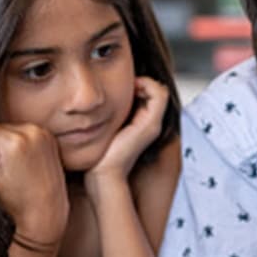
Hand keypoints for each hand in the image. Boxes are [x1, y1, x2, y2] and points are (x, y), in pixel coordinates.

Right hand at [0, 123, 68, 247]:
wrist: (44, 213)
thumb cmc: (11, 204)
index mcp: (14, 142)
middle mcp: (32, 131)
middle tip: (1, 171)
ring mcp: (43, 132)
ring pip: (8, 130)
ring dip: (5, 144)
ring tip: (13, 169)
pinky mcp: (48, 136)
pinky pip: (22, 133)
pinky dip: (17, 144)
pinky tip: (22, 164)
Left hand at [86, 77, 169, 193]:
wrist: (103, 174)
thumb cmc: (100, 154)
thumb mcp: (105, 128)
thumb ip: (109, 114)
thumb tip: (96, 100)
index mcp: (143, 124)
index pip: (152, 93)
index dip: (140, 83)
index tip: (122, 84)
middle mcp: (152, 124)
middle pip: (157, 90)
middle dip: (142, 81)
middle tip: (126, 82)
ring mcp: (153, 125)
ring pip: (160, 90)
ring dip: (144, 82)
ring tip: (128, 85)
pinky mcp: (150, 125)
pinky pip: (158, 94)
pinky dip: (147, 85)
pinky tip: (130, 88)